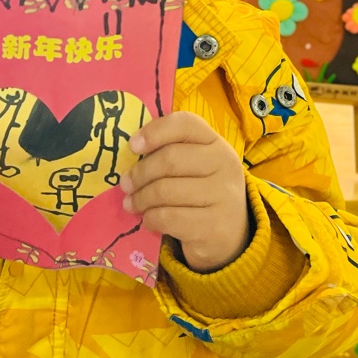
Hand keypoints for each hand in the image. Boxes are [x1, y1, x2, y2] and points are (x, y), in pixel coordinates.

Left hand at [119, 111, 250, 272]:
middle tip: (125, 184)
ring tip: (131, 204)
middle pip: (170, 159)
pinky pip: (168, 217)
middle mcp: (224, 165)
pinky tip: (148, 219)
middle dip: (140, 173)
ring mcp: (222, 196)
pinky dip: (150, 218)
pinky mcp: (213, 226)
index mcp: (216, 143)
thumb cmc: (202, 192)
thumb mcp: (196, 166)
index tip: (132, 146)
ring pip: (165, 191)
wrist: (232, 233)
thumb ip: (170, 152)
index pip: (186, 124)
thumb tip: (132, 152)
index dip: (155, 132)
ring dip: (141, 198)